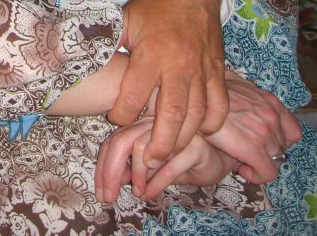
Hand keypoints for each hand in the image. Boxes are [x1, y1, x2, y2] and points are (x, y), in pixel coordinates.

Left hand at [96, 117, 237, 202]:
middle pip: (124, 140)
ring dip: (136, 175)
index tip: (102, 193)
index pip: (114, 141)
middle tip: (110, 196)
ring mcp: (176, 130)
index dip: (104, 167)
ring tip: (137, 192)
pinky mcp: (195, 144)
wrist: (214, 160)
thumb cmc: (177, 161)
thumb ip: (129, 169)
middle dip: (111, 171)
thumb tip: (108, 183)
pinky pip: (168, 163)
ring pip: (143, 146)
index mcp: (141, 123)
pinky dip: (156, 183)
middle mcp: (156, 121)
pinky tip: (150, 194)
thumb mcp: (149, 167)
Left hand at [109, 0, 227, 166]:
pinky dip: (212, 124)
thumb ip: (106, 40)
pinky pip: (220, 104)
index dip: (121, 114)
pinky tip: (199, 133)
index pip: (134, 96)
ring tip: (167, 155)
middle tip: (146, 161)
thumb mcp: (124, 18)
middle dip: (157, 143)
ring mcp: (201, 69)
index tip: (114, 118)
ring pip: (197, 115)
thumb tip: (79, 56)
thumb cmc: (153, 6)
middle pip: (171, 114)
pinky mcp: (217, 70)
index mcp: (151, 52)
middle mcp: (178, 64)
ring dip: (183, 140)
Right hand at [205, 72, 302, 183]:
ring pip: (276, 161)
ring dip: (260, 163)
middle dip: (266, 152)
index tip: (264, 143)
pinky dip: (257, 176)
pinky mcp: (254, 149)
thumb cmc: (210, 93)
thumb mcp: (236, 87)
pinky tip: (242, 169)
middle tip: (247, 151)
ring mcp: (265, 132)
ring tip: (242, 159)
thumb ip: (250, 98)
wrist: (194, 101)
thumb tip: (249, 108)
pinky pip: (268, 174)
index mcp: (270, 100)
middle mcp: (272, 115)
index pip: (293, 131)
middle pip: (283, 148)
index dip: (281, 141)